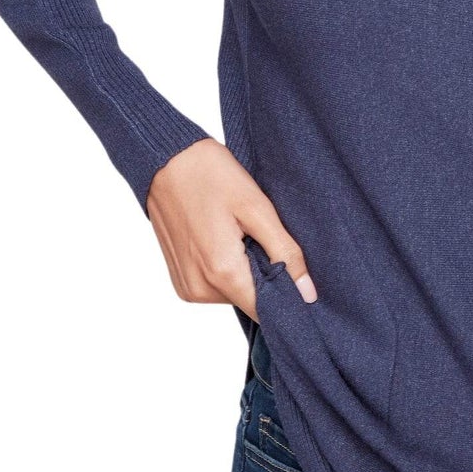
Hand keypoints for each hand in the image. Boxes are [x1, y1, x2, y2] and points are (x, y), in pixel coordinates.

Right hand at [144, 138, 317, 319]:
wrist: (165, 160)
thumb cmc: (210, 175)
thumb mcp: (257, 208)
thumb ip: (285, 253)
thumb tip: (307, 293)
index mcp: (222, 272)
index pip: (266, 311)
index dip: (286, 296)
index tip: (292, 269)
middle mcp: (200, 288)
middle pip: (250, 301)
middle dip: (265, 276)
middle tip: (261, 237)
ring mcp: (187, 286)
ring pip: (234, 294)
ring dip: (245, 271)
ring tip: (238, 234)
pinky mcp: (180, 280)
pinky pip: (215, 287)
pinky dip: (226, 269)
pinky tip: (223, 239)